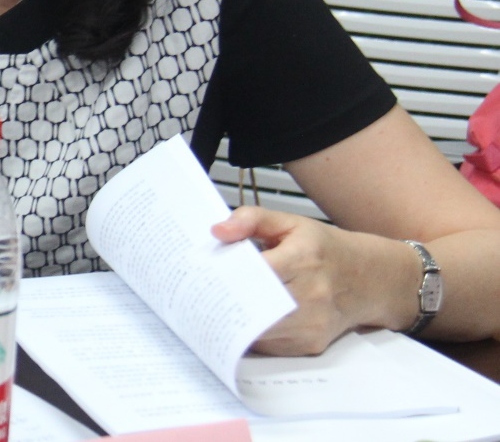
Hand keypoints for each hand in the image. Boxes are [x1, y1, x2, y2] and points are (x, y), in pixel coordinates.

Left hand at [212, 206, 373, 355]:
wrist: (369, 279)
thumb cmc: (324, 249)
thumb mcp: (290, 222)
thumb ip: (251, 219)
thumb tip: (218, 231)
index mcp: (304, 257)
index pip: (258, 271)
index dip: (227, 274)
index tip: (203, 273)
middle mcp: (312, 294)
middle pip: (256, 305)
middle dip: (225, 302)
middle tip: (197, 296)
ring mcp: (314, 323)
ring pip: (261, 332)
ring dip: (235, 323)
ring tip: (212, 309)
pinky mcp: (312, 344)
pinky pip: (271, 346)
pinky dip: (251, 336)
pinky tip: (239, 322)